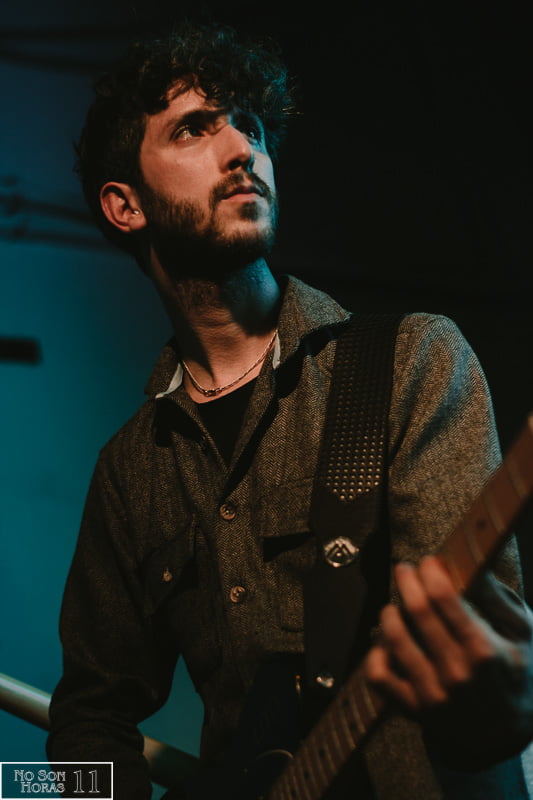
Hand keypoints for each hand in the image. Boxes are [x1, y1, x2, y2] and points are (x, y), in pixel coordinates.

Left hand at [364, 556, 532, 764]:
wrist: (505, 732)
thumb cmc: (515, 672)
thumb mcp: (522, 632)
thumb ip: (497, 596)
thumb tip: (472, 562)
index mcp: (484, 650)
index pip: (444, 597)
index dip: (430, 571)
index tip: (428, 562)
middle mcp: (457, 673)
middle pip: (417, 611)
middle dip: (406, 581)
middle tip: (405, 570)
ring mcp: (433, 693)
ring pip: (394, 638)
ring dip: (390, 612)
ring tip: (397, 605)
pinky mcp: (414, 709)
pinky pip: (378, 675)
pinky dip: (375, 652)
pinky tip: (386, 642)